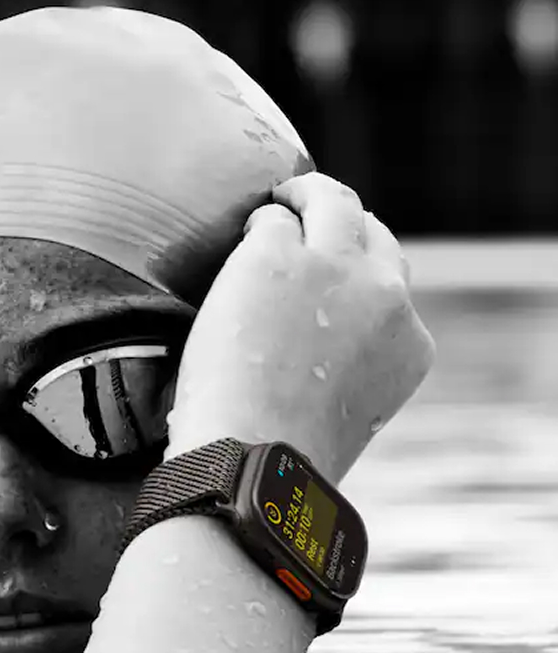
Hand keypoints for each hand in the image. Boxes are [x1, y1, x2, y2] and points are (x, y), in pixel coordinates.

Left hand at [165, 172, 434, 480]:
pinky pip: (272, 220)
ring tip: (284, 198)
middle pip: (374, 238)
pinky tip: (244, 234)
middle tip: (311, 218)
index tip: (334, 282)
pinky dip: (259, 225)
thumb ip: (345, 371)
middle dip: (347, 227)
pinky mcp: (278, 254)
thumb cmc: (279, 456)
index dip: (360, 282)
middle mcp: (385, 297)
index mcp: (408, 347)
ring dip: (309, 197)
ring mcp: (334, 268)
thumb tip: (309, 357)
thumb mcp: (343, 415)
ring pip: (334, 204)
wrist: (252, 455)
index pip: (393, 294)